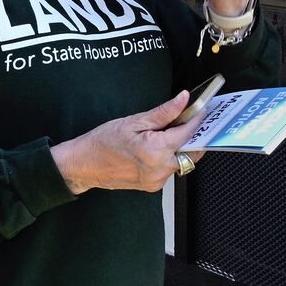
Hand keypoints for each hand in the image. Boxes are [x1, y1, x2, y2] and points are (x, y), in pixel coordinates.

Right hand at [50, 91, 205, 194]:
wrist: (83, 165)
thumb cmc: (103, 141)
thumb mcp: (134, 121)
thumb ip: (164, 112)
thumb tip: (184, 99)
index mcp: (156, 151)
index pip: (189, 133)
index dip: (198, 119)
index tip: (202, 108)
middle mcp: (160, 170)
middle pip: (191, 150)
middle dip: (194, 134)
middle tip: (190, 119)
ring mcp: (157, 181)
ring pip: (182, 160)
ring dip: (182, 146)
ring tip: (170, 131)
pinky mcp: (153, 186)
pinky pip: (170, 169)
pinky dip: (170, 156)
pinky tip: (159, 146)